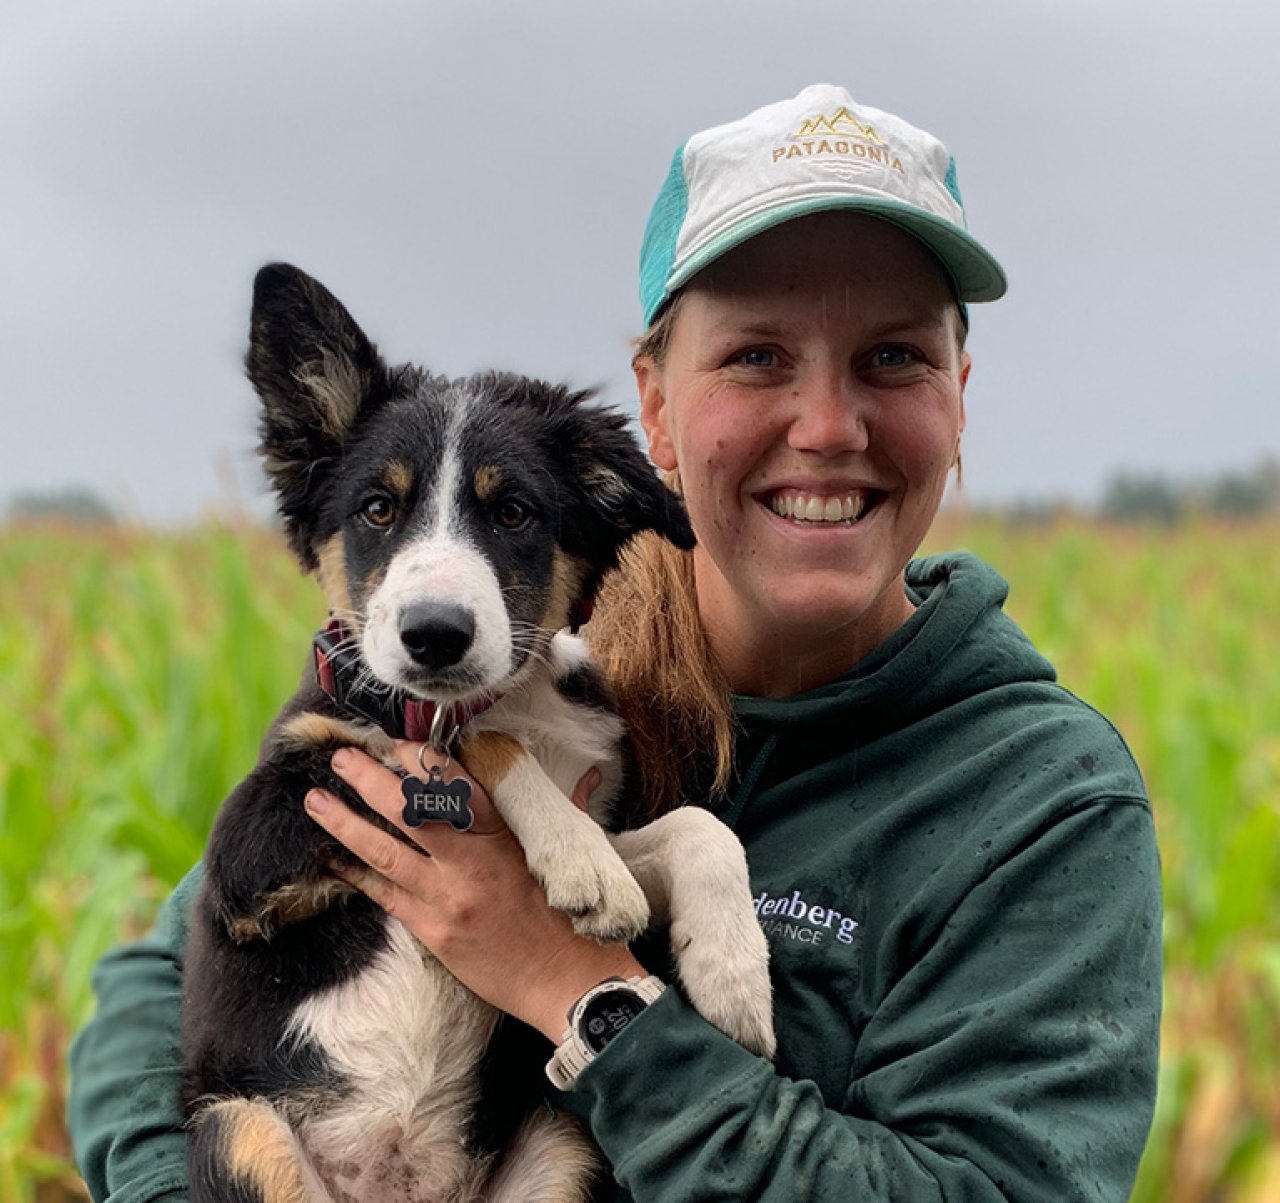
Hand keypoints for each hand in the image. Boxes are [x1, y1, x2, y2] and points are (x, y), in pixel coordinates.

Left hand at [303, 743, 644, 1041]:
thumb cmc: (573, 914)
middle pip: (408, 809)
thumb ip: (571, 807)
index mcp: (505, 835)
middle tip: (340, 757)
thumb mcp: (574, 851)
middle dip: (369, 779)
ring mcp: (447, 897)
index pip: (455, 783)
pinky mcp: (433, 931)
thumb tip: (590, 774)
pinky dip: (356, 874)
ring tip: (315, 802)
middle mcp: (470, 861)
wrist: (569, 979)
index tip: (396, 744)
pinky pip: (385, 895)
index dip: (420, 759)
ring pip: (384, 851)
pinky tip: (332, 860)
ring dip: (345, 823)